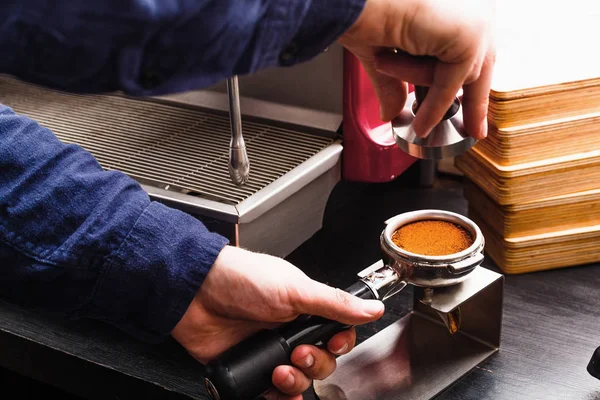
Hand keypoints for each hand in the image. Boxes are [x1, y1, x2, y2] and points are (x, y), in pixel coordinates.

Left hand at [171, 245, 384, 398]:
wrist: (196, 293)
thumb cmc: (242, 279)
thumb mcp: (294, 289)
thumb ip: (333, 303)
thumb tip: (371, 308)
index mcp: (304, 309)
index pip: (335, 334)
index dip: (339, 344)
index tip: (333, 343)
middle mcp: (288, 331)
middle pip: (320, 362)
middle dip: (314, 364)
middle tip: (297, 353)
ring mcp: (268, 351)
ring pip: (298, 380)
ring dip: (295, 382)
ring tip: (278, 371)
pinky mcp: (249, 367)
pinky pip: (271, 393)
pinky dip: (278, 397)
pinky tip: (275, 392)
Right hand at [338, 0, 495, 138]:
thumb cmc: (362, 7)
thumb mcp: (382, 52)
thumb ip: (394, 83)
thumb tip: (391, 111)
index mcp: (455, 4)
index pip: (473, 47)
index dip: (472, 79)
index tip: (472, 108)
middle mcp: (470, 4)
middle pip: (482, 62)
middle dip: (474, 100)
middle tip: (473, 129)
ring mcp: (474, 15)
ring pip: (461, 74)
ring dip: (419, 82)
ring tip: (385, 63)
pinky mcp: (468, 33)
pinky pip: (453, 83)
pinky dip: (435, 107)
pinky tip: (422, 123)